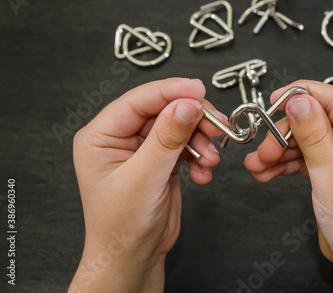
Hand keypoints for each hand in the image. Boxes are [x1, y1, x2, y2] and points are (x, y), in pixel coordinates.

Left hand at [69, 78, 226, 292]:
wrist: (134, 257)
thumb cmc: (122, 226)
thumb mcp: (144, 179)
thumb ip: (167, 139)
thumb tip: (187, 105)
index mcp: (101, 136)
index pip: (139, 100)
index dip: (171, 91)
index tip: (199, 90)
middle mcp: (121, 138)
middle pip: (163, 110)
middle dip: (193, 118)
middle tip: (216, 126)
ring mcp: (143, 149)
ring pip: (179, 126)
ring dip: (201, 140)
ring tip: (210, 159)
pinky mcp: (162, 160)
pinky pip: (186, 145)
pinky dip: (200, 157)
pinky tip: (203, 174)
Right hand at [245, 80, 332, 291]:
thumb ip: (314, 135)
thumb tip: (298, 100)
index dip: (302, 95)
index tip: (273, 100)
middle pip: (317, 121)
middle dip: (285, 134)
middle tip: (263, 149)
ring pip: (308, 141)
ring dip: (280, 151)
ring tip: (257, 165)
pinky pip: (308, 159)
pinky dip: (286, 164)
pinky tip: (267, 172)